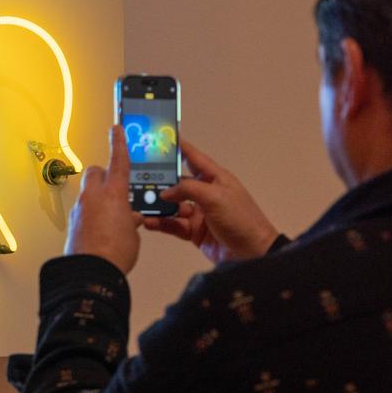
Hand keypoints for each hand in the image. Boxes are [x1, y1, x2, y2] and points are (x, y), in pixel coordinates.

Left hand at [64, 125, 144, 273]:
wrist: (90, 273)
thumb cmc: (115, 254)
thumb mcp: (134, 233)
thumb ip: (131, 220)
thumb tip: (128, 218)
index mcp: (114, 193)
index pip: (119, 160)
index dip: (119, 143)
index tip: (116, 128)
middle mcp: (94, 196)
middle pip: (96, 172)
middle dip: (104, 175)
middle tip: (115, 186)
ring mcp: (80, 208)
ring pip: (88, 192)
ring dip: (98, 197)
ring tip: (112, 214)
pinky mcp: (73, 222)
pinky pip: (83, 210)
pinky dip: (92, 213)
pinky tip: (101, 228)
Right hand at [142, 139, 277, 264]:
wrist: (253, 254)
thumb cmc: (241, 220)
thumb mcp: (215, 197)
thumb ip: (188, 190)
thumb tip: (166, 192)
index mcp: (215, 178)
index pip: (193, 158)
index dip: (179, 147)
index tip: (160, 138)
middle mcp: (206, 193)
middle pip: (178, 183)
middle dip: (160, 181)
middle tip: (139, 177)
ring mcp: (200, 212)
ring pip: (173, 205)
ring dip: (158, 205)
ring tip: (141, 204)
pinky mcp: (195, 231)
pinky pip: (174, 224)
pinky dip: (162, 223)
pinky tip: (150, 222)